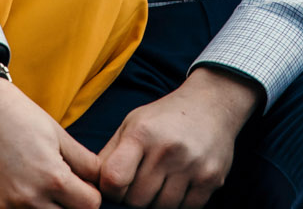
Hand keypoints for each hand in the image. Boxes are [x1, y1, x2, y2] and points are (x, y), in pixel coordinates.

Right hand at [0, 77, 102, 208]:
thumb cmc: (17, 115)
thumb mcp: (57, 133)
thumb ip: (83, 160)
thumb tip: (101, 179)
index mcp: (53, 177)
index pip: (91, 205)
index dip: (91, 195)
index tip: (83, 186)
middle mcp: (31, 199)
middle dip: (70, 205)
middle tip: (63, 189)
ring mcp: (7, 208)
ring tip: (42, 190)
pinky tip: (22, 195)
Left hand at [96, 67, 261, 208]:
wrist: (212, 103)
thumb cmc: (164, 117)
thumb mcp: (132, 124)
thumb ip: (109, 155)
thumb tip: (90, 186)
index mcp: (142, 133)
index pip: (114, 180)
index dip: (110, 190)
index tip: (116, 184)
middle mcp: (168, 149)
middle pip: (137, 200)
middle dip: (133, 198)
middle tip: (140, 183)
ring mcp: (192, 166)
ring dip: (156, 203)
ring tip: (159, 182)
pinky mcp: (211, 179)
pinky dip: (178, 204)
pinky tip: (177, 186)